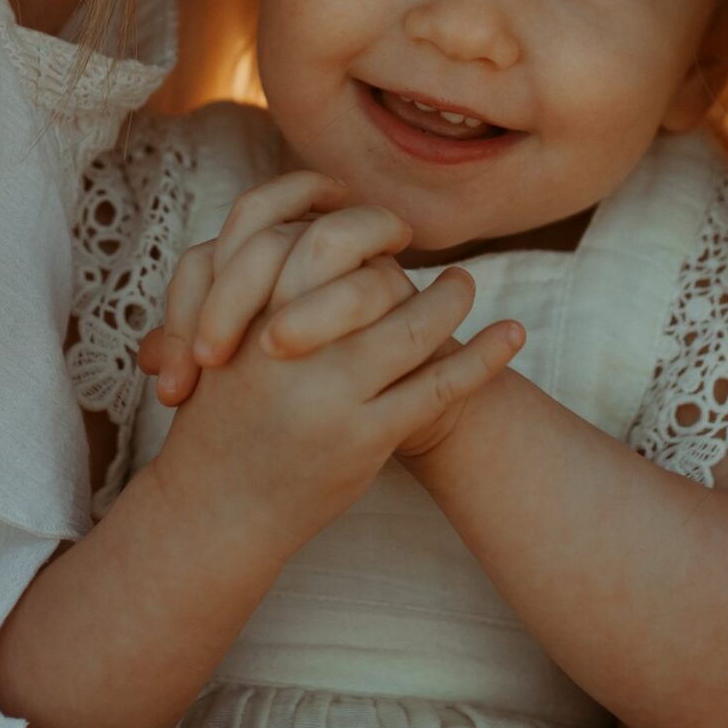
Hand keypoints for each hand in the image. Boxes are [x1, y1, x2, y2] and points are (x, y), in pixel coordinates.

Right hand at [144, 188, 524, 552]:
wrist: (215, 506)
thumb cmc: (221, 411)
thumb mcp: (217, 337)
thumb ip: (261, 282)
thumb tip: (326, 221)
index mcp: (247, 314)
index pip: (313, 237)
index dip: (359, 223)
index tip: (384, 226)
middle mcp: (287, 347)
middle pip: (367, 274)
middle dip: (401, 251)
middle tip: (418, 242)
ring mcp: (328, 394)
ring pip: (413, 327)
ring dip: (452, 299)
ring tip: (464, 284)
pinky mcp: (362, 439)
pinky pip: (438, 387)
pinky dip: (484, 357)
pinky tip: (512, 332)